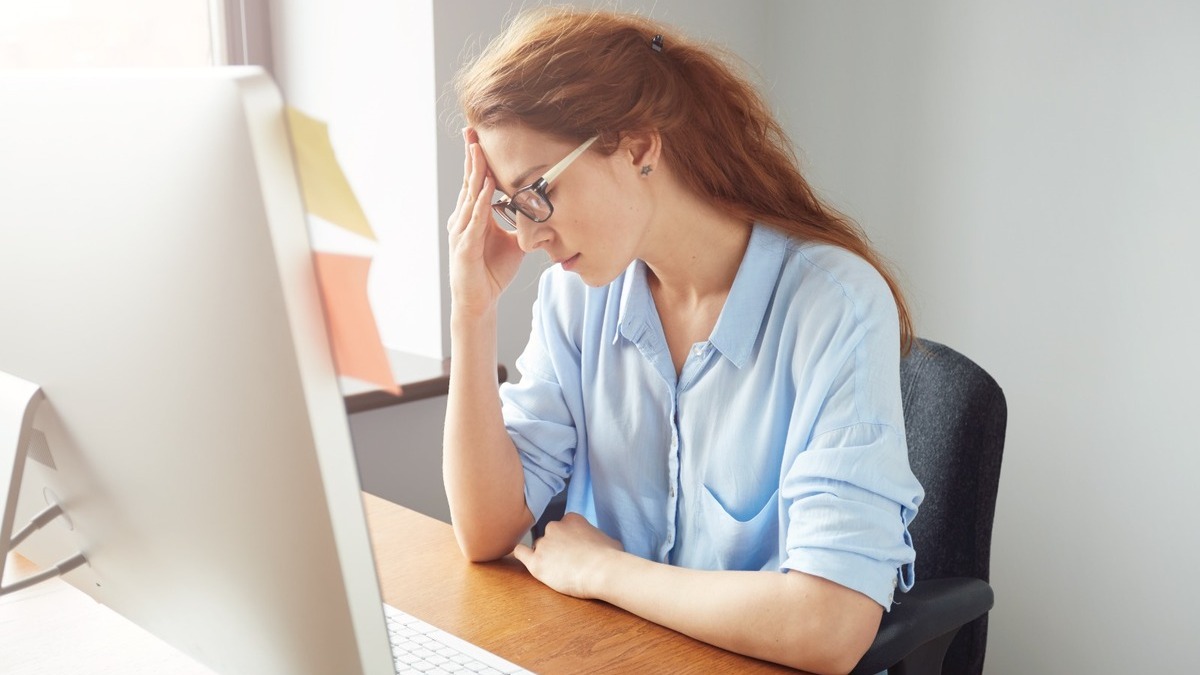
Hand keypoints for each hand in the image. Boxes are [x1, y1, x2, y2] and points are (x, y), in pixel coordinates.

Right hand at [446, 128, 525, 317]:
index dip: (477, 159)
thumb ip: (523, 224)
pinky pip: (474, 222)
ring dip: (475, 173)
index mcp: (473, 216)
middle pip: (468, 182)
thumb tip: (545, 211)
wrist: (479, 301)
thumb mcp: (513, 242)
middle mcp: (463, 220)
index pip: (475, 182)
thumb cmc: (492, 270)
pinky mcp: (464, 248)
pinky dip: (480, 204)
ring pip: (469, 197)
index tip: (479, 135)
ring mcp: (461, 233)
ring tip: (478, 150)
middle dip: (471, 156)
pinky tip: (486, 189)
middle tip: (472, 131)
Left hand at [512, 513, 624, 599]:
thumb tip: (601, 544)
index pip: (563, 527)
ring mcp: (544, 543)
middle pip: (548, 537)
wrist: (603, 571)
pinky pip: (520, 552)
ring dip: (544, 557)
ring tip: (557, 571)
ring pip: (537, 547)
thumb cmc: (610, 557)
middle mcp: (554, 527)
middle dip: (555, 548)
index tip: (574, 551)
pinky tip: (530, 562)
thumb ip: (597, 537)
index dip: (567, 540)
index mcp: (571, 519)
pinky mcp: (536, 561)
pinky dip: (523, 556)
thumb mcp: (609, 539)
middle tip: (566, 563)